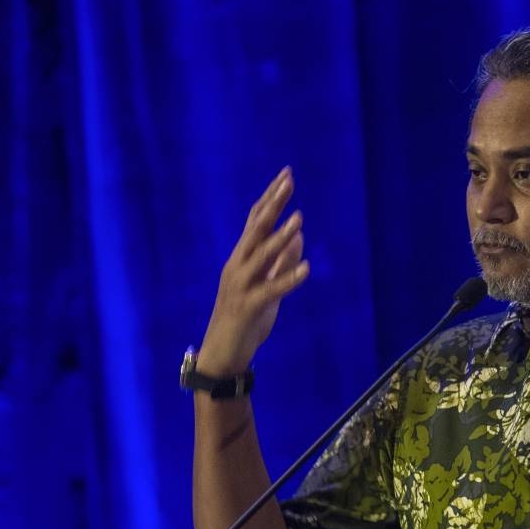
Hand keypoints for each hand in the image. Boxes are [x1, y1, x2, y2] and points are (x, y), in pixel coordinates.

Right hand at [198, 167, 308, 374]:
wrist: (222, 353)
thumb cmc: (245, 320)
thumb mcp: (268, 287)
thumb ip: (281, 261)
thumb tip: (298, 236)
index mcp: (241, 259)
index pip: (255, 220)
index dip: (271, 198)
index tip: (286, 175)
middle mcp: (238, 266)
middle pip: (255, 229)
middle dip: (273, 204)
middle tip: (289, 182)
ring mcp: (241, 286)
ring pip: (261, 255)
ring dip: (281, 236)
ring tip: (299, 219)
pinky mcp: (249, 307)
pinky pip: (272, 290)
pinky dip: (289, 278)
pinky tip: (307, 269)